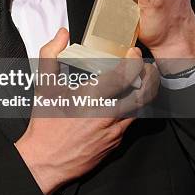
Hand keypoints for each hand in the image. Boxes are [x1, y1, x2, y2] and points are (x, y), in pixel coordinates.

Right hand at [15, 28, 158, 194]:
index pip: (124, 75)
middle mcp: (107, 114)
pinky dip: (134, 108)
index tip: (133, 53)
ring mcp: (114, 131)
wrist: (46, 161)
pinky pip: (132, 122)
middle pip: (143, 92)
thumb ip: (51, 54)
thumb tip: (62, 34)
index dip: (134, 61)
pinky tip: (128, 101)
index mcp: (91, 97)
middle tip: (147, 66)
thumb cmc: (45, 123)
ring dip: (145, 91)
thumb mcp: (44, 85)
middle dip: (150, 76)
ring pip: (141, 108)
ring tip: (143, 80)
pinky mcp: (116, 143)